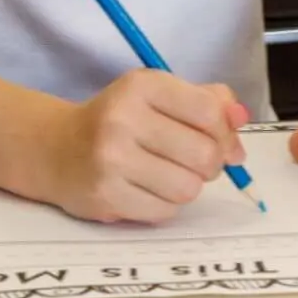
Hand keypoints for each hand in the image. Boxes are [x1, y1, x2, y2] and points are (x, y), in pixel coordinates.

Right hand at [41, 69, 248, 223]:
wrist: (55, 149)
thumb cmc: (119, 120)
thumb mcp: (159, 95)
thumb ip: (206, 100)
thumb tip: (241, 118)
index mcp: (142, 86)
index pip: (209, 112)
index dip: (226, 133)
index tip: (224, 142)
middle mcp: (123, 120)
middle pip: (204, 155)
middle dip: (210, 163)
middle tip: (194, 161)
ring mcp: (111, 160)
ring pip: (188, 188)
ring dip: (188, 186)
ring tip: (167, 174)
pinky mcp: (105, 196)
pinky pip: (165, 211)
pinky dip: (166, 205)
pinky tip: (148, 190)